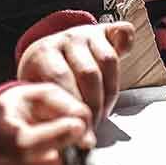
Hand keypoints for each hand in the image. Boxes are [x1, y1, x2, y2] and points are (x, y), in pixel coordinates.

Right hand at [0, 83, 94, 164]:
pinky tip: (34, 163)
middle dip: (61, 148)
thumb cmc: (18, 111)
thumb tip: (85, 135)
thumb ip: (67, 105)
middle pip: (49, 163)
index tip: (77, 126)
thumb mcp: (40, 95)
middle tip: (54, 136)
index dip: (58, 135)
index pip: (27, 142)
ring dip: (55, 162)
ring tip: (41, 149)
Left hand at [17, 21, 135, 123]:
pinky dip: (128, 46)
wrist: (49, 53)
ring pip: (108, 61)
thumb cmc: (43, 81)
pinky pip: (124, 35)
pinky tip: (126, 60)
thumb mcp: (37, 93)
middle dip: (94, 106)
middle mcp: (66, 39)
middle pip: (88, 74)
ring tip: (103, 113)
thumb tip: (67, 134)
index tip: (80, 134)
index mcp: (43, 52)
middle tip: (94, 128)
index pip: (61, 81)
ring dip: (110, 93)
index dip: (74, 109)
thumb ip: (49, 110)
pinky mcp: (107, 30)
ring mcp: (88, 32)